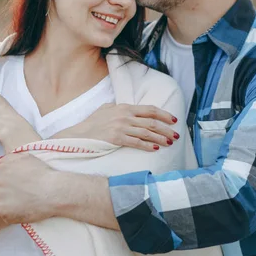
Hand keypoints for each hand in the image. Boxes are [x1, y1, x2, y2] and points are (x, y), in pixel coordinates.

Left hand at [0, 153, 58, 223]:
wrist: (53, 191)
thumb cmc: (42, 173)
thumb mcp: (25, 157)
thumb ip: (9, 159)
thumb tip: (1, 162)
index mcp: (0, 169)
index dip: (12, 181)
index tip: (22, 183)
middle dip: (9, 191)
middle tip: (26, 192)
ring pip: (2, 202)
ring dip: (11, 203)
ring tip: (27, 201)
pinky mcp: (3, 212)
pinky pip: (6, 215)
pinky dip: (15, 214)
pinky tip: (26, 208)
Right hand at [56, 103, 179, 151]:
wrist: (79, 134)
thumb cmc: (92, 123)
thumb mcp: (106, 109)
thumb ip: (119, 108)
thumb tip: (130, 109)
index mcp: (124, 107)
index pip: (149, 109)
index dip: (164, 114)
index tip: (174, 120)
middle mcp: (124, 116)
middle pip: (152, 122)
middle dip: (166, 129)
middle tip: (176, 135)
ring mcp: (121, 127)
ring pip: (147, 133)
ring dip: (160, 138)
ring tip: (170, 143)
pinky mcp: (117, 139)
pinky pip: (136, 142)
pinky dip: (148, 146)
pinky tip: (155, 149)